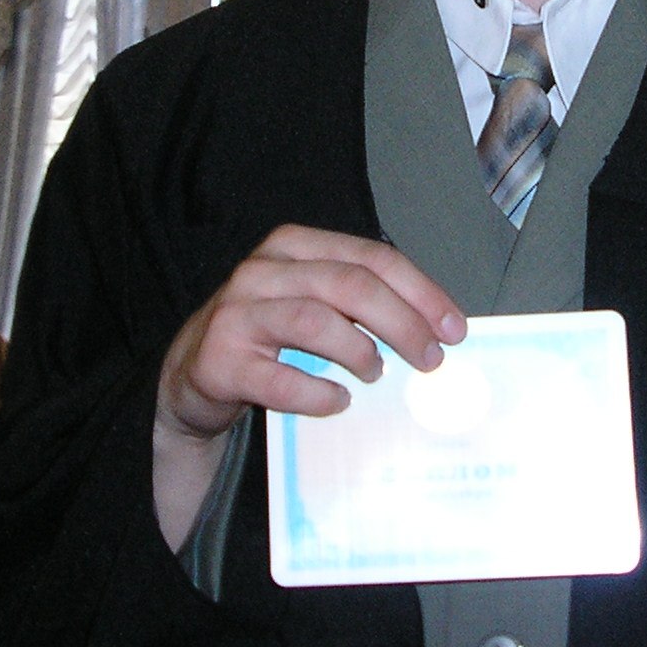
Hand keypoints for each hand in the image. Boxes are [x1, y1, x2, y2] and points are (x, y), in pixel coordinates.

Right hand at [151, 224, 464, 547]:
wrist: (192, 376)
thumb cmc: (268, 340)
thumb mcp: (310, 305)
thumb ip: (357, 306)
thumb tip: (434, 332)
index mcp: (294, 246)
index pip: (370, 258)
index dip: (419, 292)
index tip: (453, 328)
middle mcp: (262, 270)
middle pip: (348, 285)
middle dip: (401, 322)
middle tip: (430, 359)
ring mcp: (236, 312)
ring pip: (313, 320)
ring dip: (359, 351)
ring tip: (376, 374)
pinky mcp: (219, 359)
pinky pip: (278, 377)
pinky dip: (316, 392)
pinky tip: (336, 400)